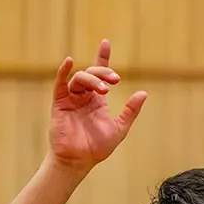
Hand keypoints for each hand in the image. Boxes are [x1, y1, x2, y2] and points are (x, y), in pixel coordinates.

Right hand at [48, 40, 146, 169]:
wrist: (79, 160)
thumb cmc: (97, 148)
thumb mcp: (119, 128)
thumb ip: (130, 111)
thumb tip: (144, 93)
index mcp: (97, 101)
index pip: (99, 74)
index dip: (102, 58)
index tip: (105, 43)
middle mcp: (84, 97)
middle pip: (92, 74)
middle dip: (104, 74)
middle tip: (116, 80)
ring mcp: (71, 99)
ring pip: (80, 79)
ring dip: (93, 80)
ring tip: (105, 89)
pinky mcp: (59, 103)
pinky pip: (60, 84)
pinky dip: (63, 72)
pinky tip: (70, 62)